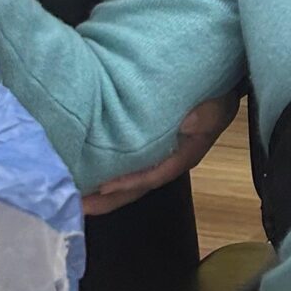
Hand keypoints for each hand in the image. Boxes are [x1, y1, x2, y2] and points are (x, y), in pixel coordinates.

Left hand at [81, 91, 239, 218]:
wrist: (215, 84)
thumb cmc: (215, 97)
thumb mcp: (217, 108)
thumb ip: (205, 117)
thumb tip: (186, 124)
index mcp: (182, 156)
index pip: (153, 175)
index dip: (129, 183)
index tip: (103, 187)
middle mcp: (164, 162)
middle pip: (133, 187)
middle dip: (105, 199)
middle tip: (76, 206)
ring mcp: (153, 156)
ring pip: (125, 179)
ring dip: (100, 189)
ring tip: (73, 194)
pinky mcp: (143, 146)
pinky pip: (122, 162)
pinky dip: (103, 168)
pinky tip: (83, 169)